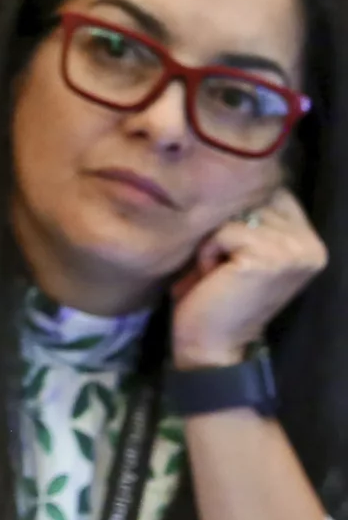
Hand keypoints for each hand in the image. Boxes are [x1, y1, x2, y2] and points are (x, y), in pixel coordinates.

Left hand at [170, 187, 324, 368]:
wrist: (211, 347)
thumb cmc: (214, 297)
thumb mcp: (240, 250)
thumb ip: (248, 219)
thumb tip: (230, 173)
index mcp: (309, 240)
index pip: (273, 194)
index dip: (239, 213)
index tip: (231, 252)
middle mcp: (310, 243)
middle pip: (254, 200)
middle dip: (224, 227)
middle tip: (221, 267)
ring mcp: (294, 249)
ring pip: (236, 214)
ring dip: (214, 241)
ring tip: (218, 271)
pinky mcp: (269, 256)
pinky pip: (224, 231)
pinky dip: (208, 252)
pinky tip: (214, 276)